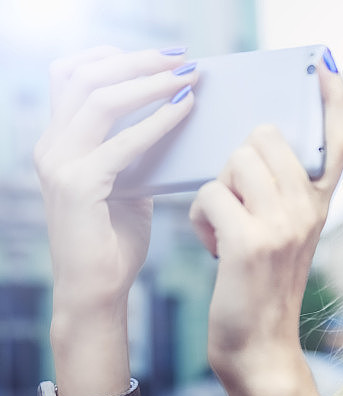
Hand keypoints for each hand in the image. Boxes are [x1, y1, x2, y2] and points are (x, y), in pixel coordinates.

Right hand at [34, 47, 198, 312]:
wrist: (96, 290)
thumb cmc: (115, 240)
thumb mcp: (127, 184)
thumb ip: (136, 151)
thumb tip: (172, 117)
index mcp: (59, 141)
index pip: (74, 76)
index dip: (116, 56)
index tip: (162, 54)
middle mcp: (51, 145)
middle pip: (85, 76)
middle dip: (138, 61)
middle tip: (182, 58)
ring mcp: (59, 163)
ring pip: (99, 99)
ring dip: (149, 82)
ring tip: (187, 77)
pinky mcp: (78, 185)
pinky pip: (122, 142)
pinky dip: (157, 122)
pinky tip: (184, 111)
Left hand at [189, 59, 342, 395]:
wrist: (260, 345)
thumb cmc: (260, 286)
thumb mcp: (284, 235)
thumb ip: (281, 192)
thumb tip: (254, 143)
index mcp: (318, 205)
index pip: (336, 141)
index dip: (331, 101)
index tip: (323, 68)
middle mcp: (309, 209)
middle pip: (265, 136)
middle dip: (237, 160)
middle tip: (237, 201)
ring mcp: (284, 224)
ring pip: (236, 160)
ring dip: (216, 189)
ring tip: (224, 227)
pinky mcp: (251, 242)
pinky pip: (210, 194)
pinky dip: (200, 219)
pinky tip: (213, 247)